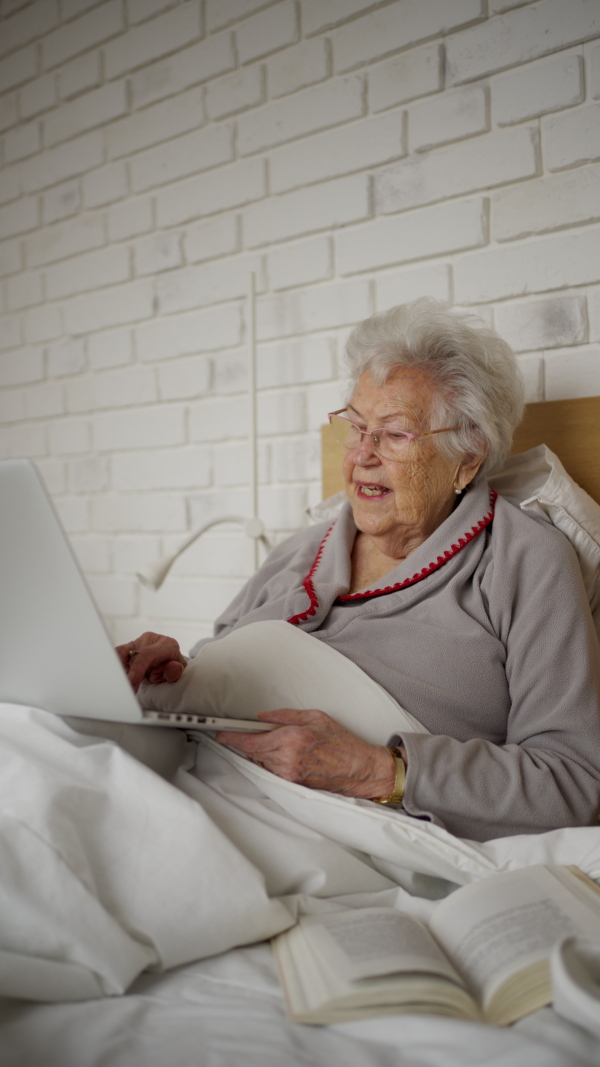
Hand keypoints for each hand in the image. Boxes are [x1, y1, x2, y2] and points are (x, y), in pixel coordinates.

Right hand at [116, 631, 187, 693]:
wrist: (167, 664)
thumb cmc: (171, 670)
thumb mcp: (175, 674)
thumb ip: (175, 672)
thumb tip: (174, 667)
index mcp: (167, 644)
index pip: (147, 654)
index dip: (137, 670)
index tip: (130, 684)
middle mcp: (151, 639)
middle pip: (134, 657)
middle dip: (129, 674)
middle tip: (127, 689)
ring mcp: (139, 641)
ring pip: (123, 654)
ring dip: (123, 670)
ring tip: (124, 683)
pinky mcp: (129, 645)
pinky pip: (118, 654)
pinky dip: (119, 665)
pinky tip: (120, 675)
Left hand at [215, 708, 399, 799]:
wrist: (359, 769)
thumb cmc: (342, 742)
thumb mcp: (315, 717)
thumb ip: (285, 716)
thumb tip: (262, 718)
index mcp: (292, 739)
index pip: (251, 741)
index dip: (232, 738)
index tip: (221, 734)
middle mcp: (287, 760)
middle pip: (253, 752)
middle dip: (250, 742)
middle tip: (258, 732)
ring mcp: (288, 775)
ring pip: (262, 761)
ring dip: (265, 752)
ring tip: (286, 743)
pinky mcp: (292, 785)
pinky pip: (273, 771)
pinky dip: (274, 761)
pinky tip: (289, 755)